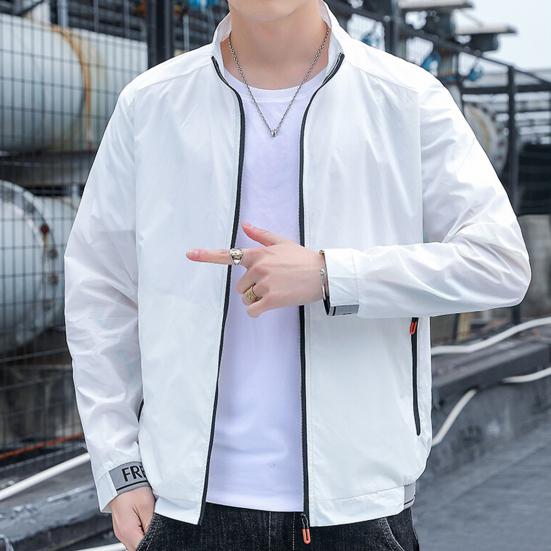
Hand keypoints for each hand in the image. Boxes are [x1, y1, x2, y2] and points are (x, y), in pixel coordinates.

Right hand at [110, 487, 155, 550]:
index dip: (153, 544)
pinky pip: (133, 536)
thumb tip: (157, 537)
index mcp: (127, 531)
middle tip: (155, 527)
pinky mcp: (122, 526)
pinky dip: (140, 532)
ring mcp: (120, 531)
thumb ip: (152, 525)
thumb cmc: (133, 489)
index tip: (160, 537)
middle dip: (149, 541)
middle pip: (138, 547)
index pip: (142, 548)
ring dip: (144, 536)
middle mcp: (121, 535)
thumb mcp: (148, 506)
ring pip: (135, 543)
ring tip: (150, 521)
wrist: (122, 478)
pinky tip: (145, 521)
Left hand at [185, 221, 324, 316]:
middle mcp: (257, 267)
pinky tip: (271, 304)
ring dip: (257, 299)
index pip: (228, 254)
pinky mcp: (271, 299)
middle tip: (273, 283)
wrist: (323, 273)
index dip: (206, 255)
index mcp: (257, 253)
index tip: (190, 254)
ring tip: (277, 291)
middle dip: (252, 288)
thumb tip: (244, 224)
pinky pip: (252, 310)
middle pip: (240, 286)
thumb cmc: (303, 258)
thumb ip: (260, 235)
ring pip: (246, 298)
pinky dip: (258, 310)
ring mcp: (263, 283)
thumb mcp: (282, 242)